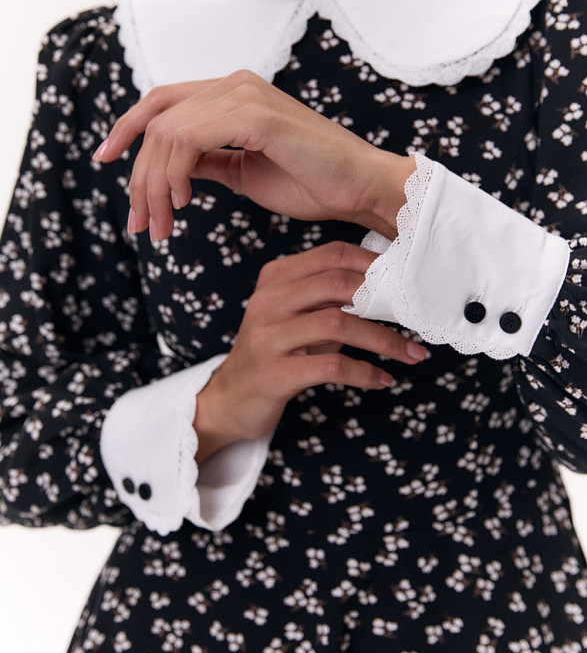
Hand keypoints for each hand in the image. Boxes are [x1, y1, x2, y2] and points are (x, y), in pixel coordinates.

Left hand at [93, 71, 415, 241]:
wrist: (361, 189)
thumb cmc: (313, 183)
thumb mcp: (243, 173)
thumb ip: (207, 161)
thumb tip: (172, 167)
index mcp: (234, 94)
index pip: (163, 102)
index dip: (128, 128)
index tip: (105, 162)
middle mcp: (236, 84)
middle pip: (158, 120)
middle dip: (139, 176)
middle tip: (140, 223)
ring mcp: (246, 94)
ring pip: (168, 132)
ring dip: (153, 184)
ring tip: (160, 224)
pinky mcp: (256, 114)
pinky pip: (190, 140)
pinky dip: (175, 174)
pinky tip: (182, 203)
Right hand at [193, 242, 426, 461]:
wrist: (230, 398)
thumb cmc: (275, 352)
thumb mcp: (297, 316)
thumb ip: (329, 298)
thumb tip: (387, 287)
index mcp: (275, 278)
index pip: (332, 255)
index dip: (373, 263)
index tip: (405, 279)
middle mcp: (268, 301)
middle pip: (337, 283)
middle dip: (384, 300)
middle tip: (415, 316)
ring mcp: (268, 337)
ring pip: (338, 324)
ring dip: (384, 340)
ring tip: (412, 354)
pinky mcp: (274, 373)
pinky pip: (332, 367)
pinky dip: (365, 372)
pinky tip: (383, 379)